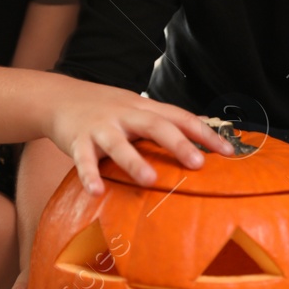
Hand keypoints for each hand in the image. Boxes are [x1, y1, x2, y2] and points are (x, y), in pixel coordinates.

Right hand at [46, 92, 234, 194]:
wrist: (60, 97)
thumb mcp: (136, 108)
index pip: (180, 117)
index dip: (204, 133)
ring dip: (134, 161)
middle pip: (155, 126)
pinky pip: (84, 160)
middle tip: (198, 163)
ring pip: (118, 143)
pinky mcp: (77, 140)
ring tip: (149, 179)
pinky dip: (89, 175)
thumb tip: (202, 130)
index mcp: (144, 108)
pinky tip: (97, 192)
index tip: (229, 151)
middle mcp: (125, 115)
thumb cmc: (106, 108)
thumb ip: (164, 120)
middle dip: (177, 143)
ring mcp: (101, 127)